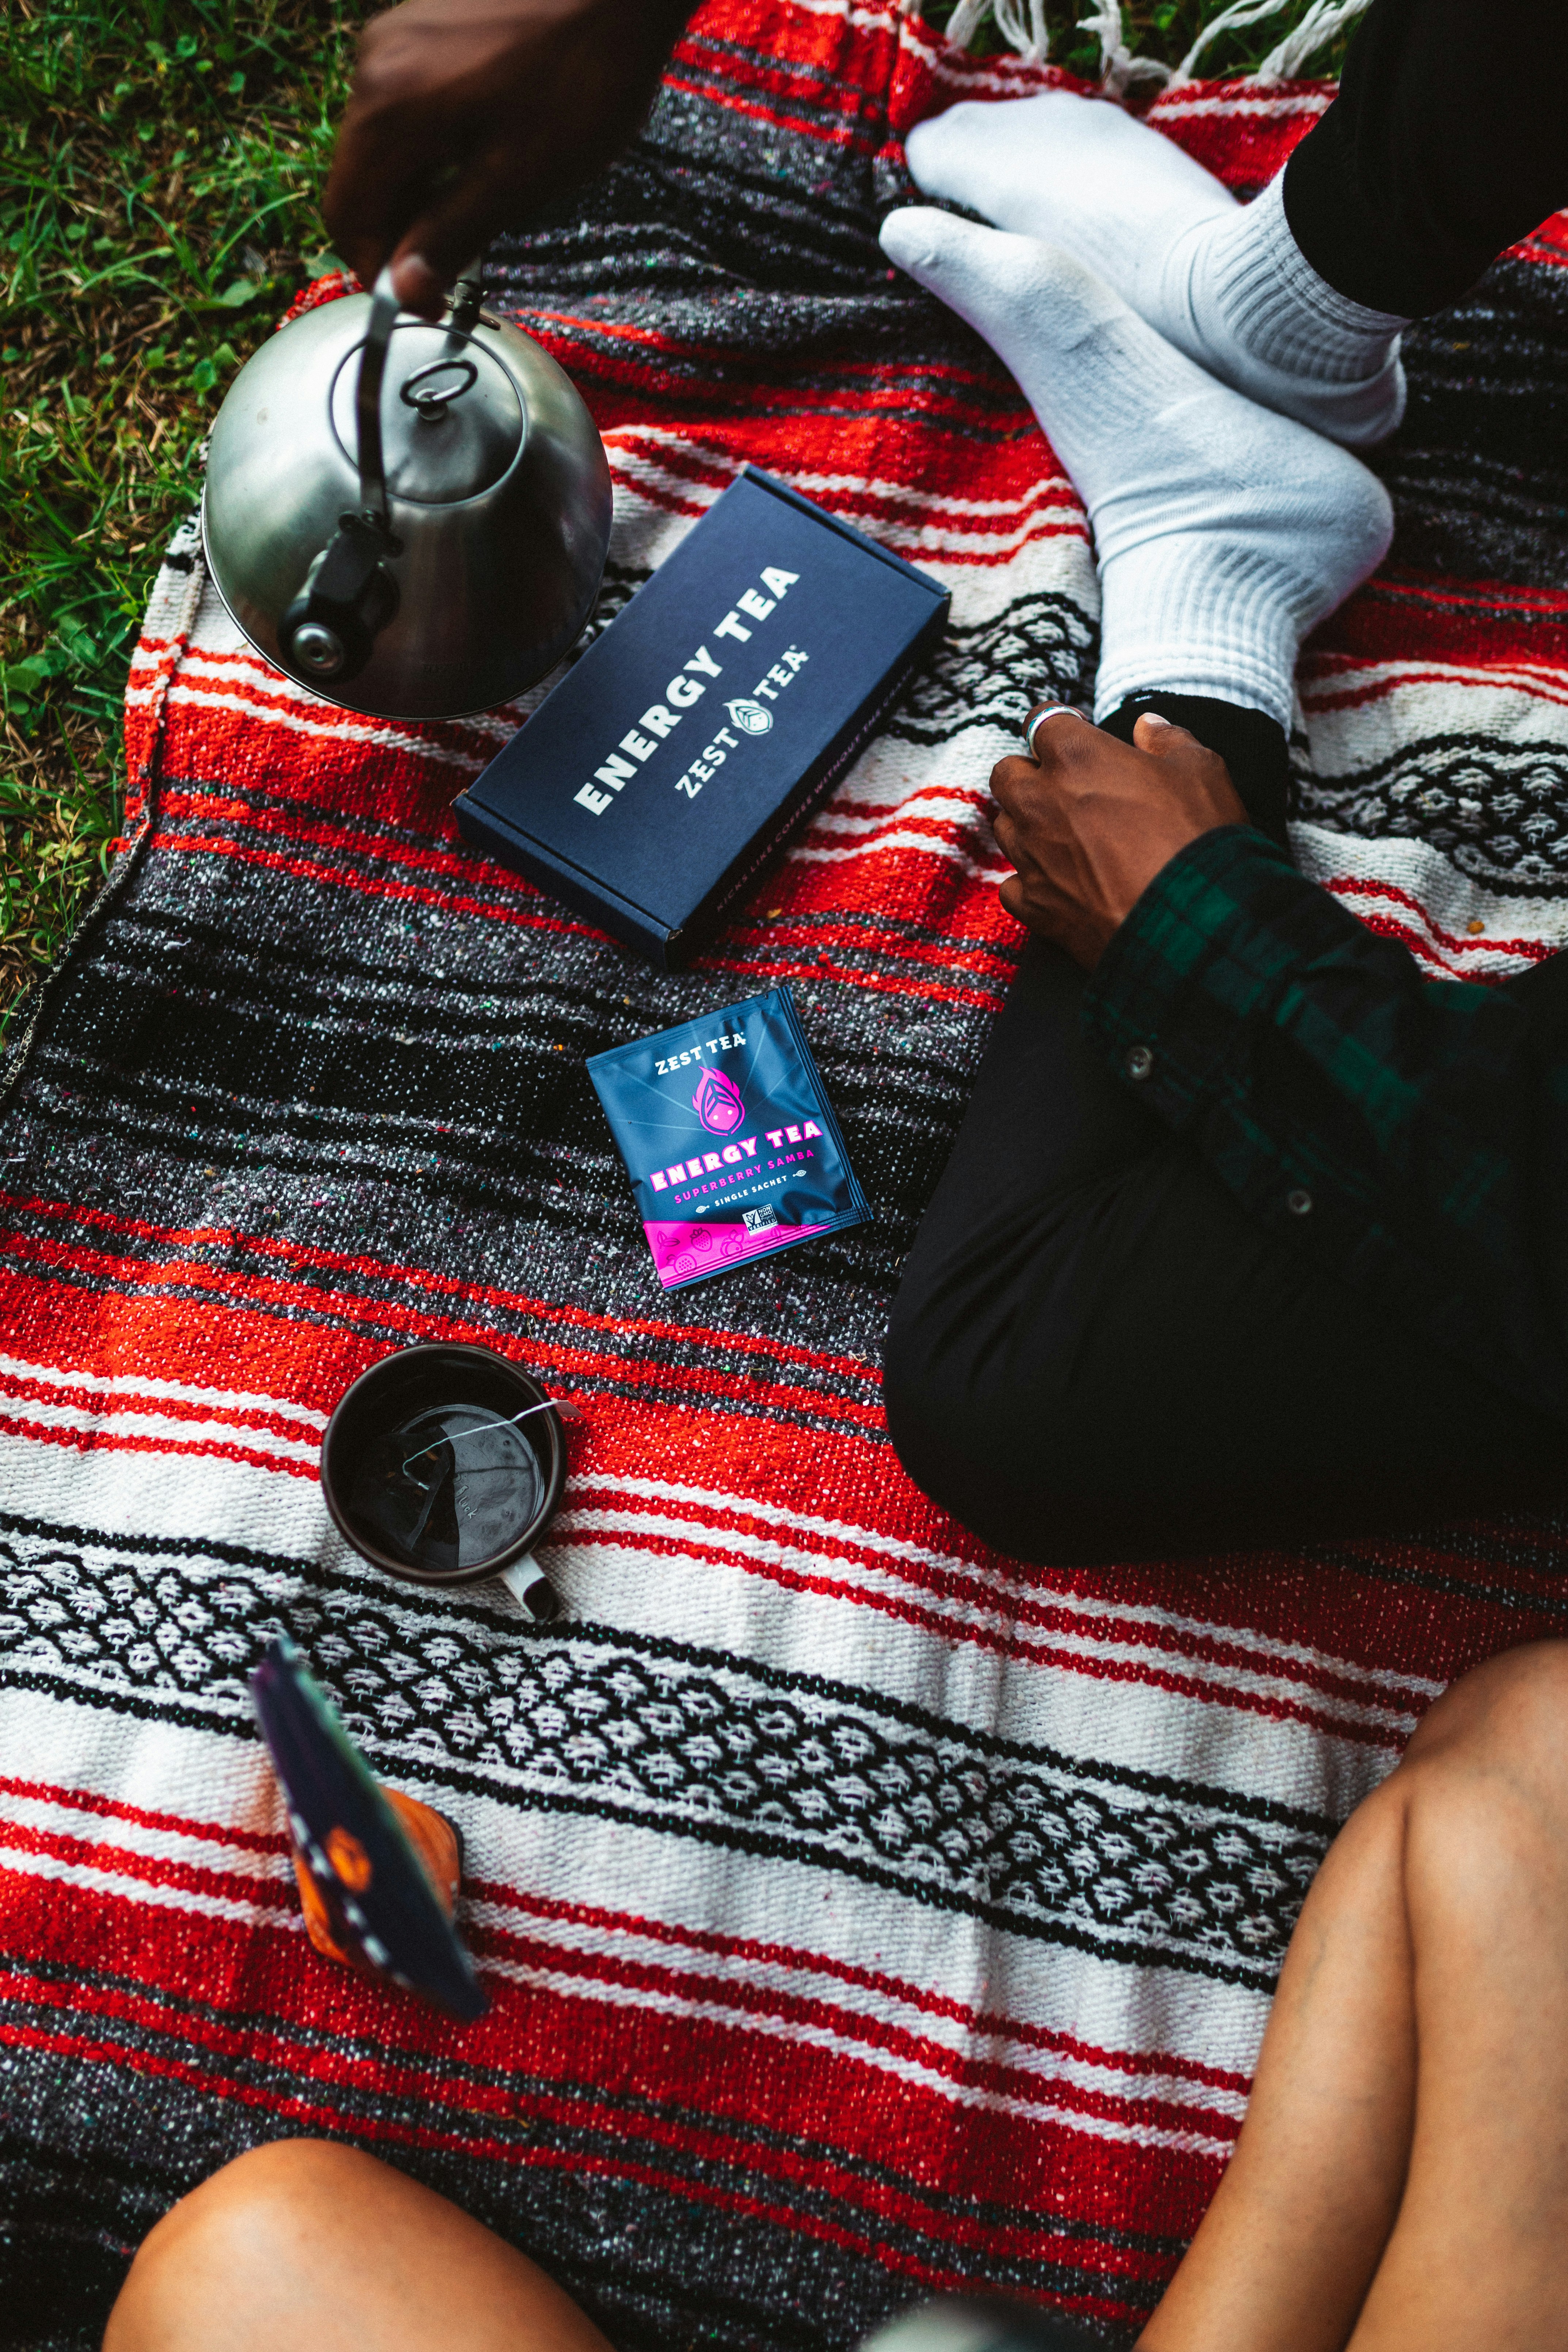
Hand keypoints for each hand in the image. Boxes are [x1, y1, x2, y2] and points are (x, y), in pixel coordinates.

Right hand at [324, 0, 692, 318]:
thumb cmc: (582, 75)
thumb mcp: (518, 177)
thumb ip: (451, 234)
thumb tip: (405, 289)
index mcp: (389, 107)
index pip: (346, 212)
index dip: (377, 270)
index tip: (422, 301)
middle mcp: (376, 64)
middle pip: (360, 178)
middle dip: (398, 232)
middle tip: (456, 269)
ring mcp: (399, 36)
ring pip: (383, 144)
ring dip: (418, 192)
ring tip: (478, 213)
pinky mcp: (426, 24)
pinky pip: (406, 106)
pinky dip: (431, 149)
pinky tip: (480, 159)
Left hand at [991, 709, 1247, 968]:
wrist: (1189, 924)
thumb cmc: (1196, 840)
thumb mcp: (1201, 771)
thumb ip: (1168, 740)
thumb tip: (1146, 726)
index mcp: (1076, 757)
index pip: (1043, 722)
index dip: (1061, 726)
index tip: (1077, 735)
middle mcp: (1040, 802)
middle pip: (1007, 773)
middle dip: (1028, 772)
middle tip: (1062, 785)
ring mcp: (1032, 855)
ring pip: (1004, 826)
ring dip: (1026, 823)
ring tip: (1062, 833)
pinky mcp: (1034, 904)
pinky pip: (1012, 885)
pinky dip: (1029, 882)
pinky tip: (1057, 883)